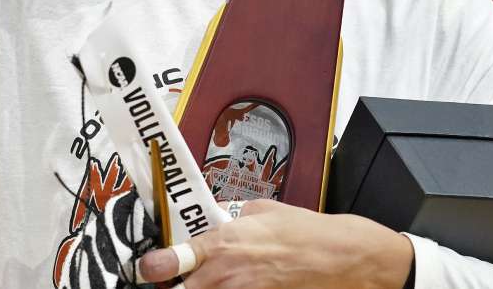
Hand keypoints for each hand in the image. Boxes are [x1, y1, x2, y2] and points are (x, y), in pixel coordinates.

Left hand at [137, 199, 412, 288]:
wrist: (343, 258)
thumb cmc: (307, 232)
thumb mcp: (264, 211)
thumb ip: (233, 219)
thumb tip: (218, 222)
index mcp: (222, 244)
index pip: (167, 262)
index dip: (152, 267)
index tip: (149, 268)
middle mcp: (225, 275)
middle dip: (175, 285)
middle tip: (177, 277)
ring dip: (205, 288)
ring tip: (217, 279)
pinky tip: (242, 284)